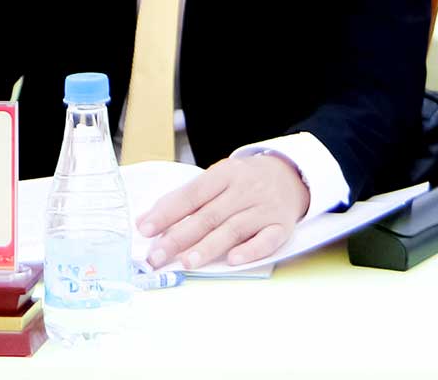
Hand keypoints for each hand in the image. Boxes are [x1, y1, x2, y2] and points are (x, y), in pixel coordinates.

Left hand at [135, 153, 309, 269]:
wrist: (293, 175)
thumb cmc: (245, 182)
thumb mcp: (217, 180)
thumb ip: (183, 199)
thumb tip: (145, 221)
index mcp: (225, 173)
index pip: (193, 193)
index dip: (168, 212)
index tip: (145, 230)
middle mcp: (246, 189)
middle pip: (210, 214)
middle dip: (180, 236)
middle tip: (157, 257)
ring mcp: (265, 208)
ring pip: (234, 228)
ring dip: (209, 246)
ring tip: (187, 263)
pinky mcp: (282, 226)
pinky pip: (267, 239)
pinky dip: (251, 249)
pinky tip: (233, 260)